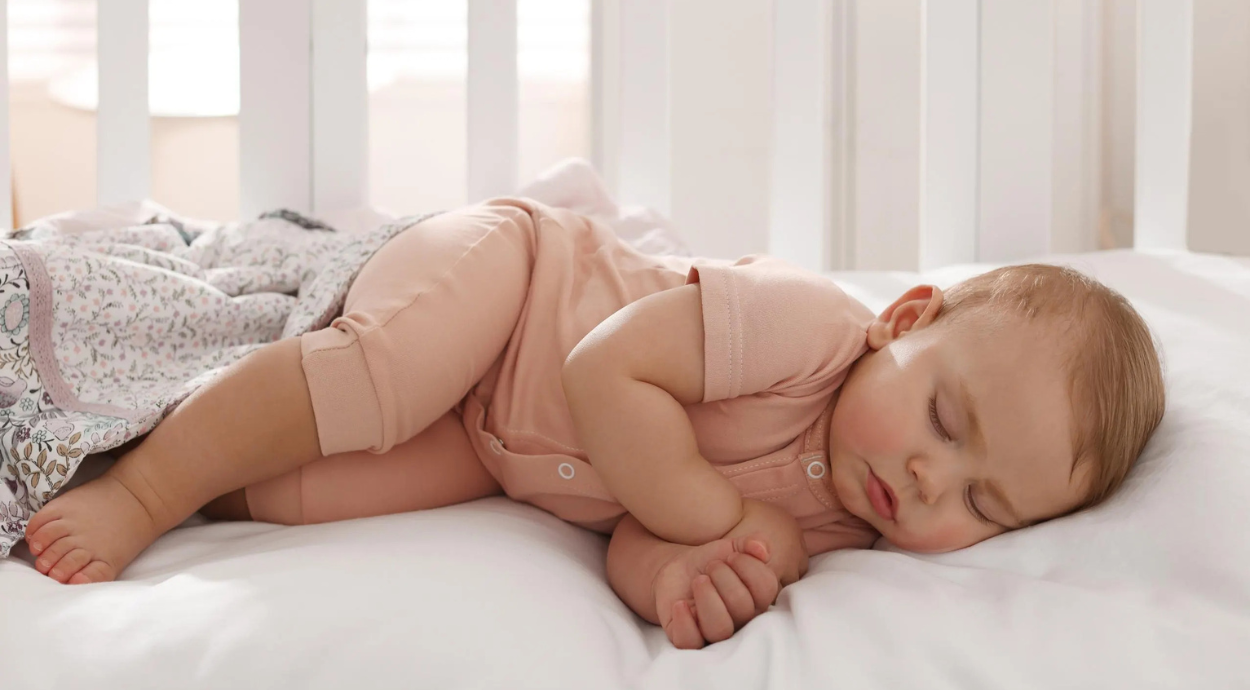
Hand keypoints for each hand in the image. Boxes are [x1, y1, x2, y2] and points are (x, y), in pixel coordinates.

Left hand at [652, 536, 780, 648]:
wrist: (678, 572)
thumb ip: (751, 544)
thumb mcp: (731, 547)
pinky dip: (685, 623)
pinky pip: (691, 642)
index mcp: (757, 600)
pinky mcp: (689, 638)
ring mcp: (715, 633)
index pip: (766, 588)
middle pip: (742, 607)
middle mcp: (741, 622)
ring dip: (707, 598)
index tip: (731, 555)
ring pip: (720, 628)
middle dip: (724, 576)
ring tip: (698, 581)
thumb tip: (762, 550)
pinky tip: (681, 604)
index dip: (748, 566)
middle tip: (710, 567)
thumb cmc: (710, 563)